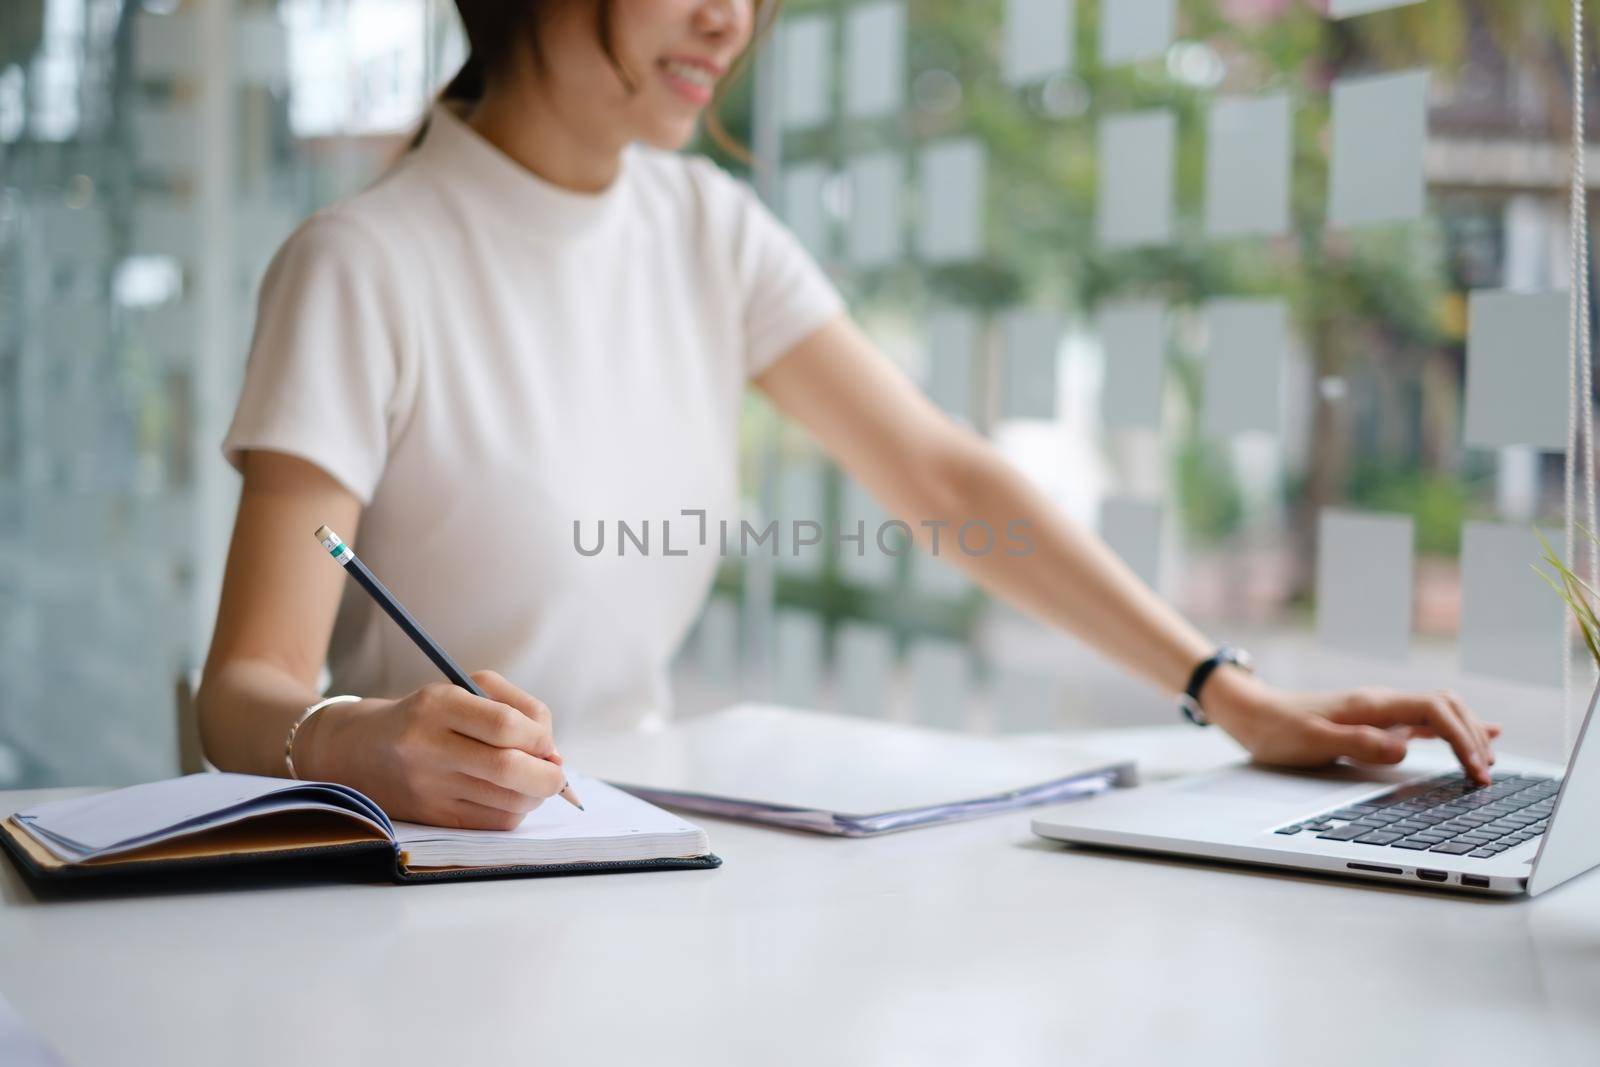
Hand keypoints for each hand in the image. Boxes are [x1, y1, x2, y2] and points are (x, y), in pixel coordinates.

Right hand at [298, 670, 565, 829]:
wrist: (359, 749)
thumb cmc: (428, 715)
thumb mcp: (466, 690)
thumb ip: (519, 709)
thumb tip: (554, 752)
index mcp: (438, 705)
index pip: (505, 726)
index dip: (540, 738)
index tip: (547, 742)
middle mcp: (428, 747)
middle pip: (508, 769)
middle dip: (547, 775)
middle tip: (555, 772)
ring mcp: (427, 787)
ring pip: (505, 802)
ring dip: (535, 795)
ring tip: (531, 781)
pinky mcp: (431, 817)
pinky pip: (491, 823)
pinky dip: (514, 812)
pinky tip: (510, 796)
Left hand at [1201, 669, 1501, 784]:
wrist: (1253, 715)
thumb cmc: (1279, 731)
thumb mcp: (1314, 741)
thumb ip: (1358, 743)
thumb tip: (1402, 747)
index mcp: (1372, 705)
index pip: (1434, 710)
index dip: (1462, 737)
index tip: (1477, 769)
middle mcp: (1381, 702)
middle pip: (1446, 706)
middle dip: (1472, 737)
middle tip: (1486, 775)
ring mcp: (1380, 710)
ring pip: (1440, 711)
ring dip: (1467, 732)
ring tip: (1488, 762)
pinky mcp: (1375, 720)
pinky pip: (1424, 720)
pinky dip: (1453, 730)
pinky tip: (1474, 736)